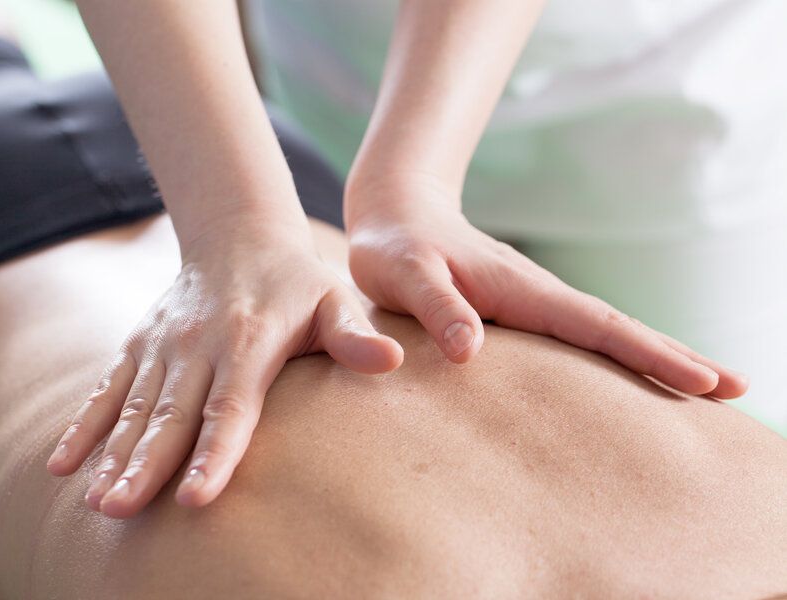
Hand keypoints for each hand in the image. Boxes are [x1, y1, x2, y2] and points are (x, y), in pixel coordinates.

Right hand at [46, 215, 402, 516]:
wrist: (237, 234)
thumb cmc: (295, 281)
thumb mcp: (332, 300)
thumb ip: (354, 336)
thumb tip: (391, 360)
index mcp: (247, 341)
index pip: (230, 408)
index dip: (215, 453)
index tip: (196, 498)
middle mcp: (196, 345)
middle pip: (172, 415)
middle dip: (146, 465)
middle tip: (121, 510)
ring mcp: (162, 346)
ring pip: (134, 408)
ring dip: (112, 454)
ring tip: (96, 501)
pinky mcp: (139, 345)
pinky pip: (107, 389)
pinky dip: (84, 425)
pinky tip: (60, 464)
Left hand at [345, 175, 747, 398]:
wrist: (397, 212)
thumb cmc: (395, 246)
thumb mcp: (404, 275)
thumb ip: (436, 306)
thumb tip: (472, 351)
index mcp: (521, 291)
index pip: (598, 326)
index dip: (649, 354)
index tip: (704, 380)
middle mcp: (538, 295)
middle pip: (619, 330)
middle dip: (675, 357)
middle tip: (737, 390)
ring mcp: (534, 302)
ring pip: (605, 333)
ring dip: (654, 356)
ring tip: (704, 387)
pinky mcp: (522, 310)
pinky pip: (579, 336)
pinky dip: (615, 353)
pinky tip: (624, 373)